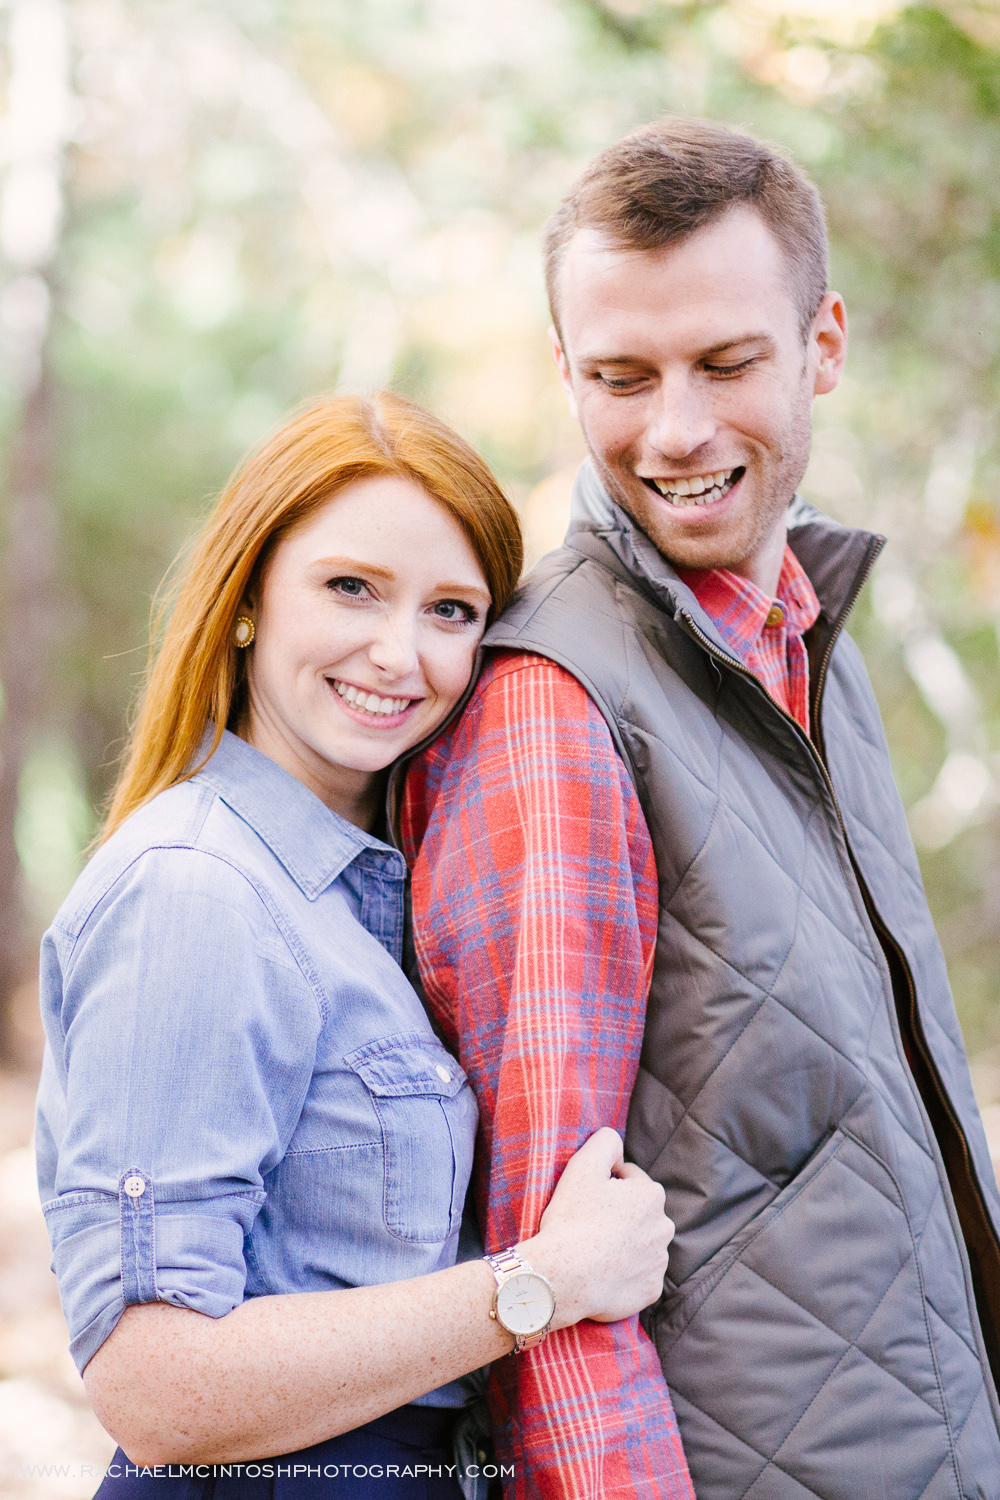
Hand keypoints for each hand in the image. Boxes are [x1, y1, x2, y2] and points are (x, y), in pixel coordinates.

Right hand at [519, 1127, 673, 1328]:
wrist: (563, 1277)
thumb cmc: (572, 1219)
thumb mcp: (583, 1165)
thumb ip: (605, 1141)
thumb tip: (616, 1146)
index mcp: (651, 1194)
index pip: (628, 1179)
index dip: (604, 1184)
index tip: (586, 1198)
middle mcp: (664, 1227)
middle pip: (637, 1212)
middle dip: (619, 1213)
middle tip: (589, 1223)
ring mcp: (659, 1262)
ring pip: (640, 1244)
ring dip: (624, 1243)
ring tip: (595, 1249)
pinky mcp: (651, 1290)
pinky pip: (639, 1275)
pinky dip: (625, 1273)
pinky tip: (603, 1272)